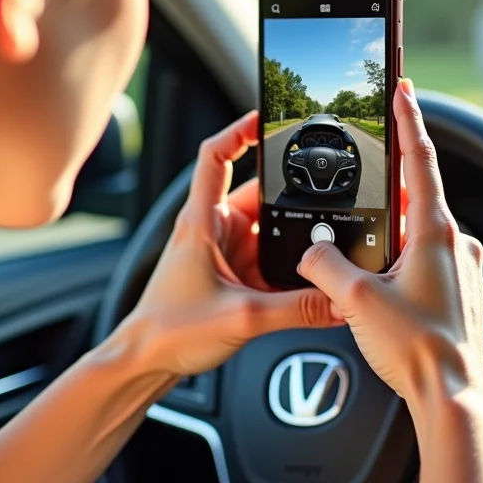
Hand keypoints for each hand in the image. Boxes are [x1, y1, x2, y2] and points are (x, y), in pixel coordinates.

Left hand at [119, 112, 338, 376]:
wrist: (144, 364)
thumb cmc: (167, 331)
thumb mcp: (242, 318)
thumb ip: (296, 309)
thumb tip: (338, 300)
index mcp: (202, 222)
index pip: (216, 156)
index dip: (240, 130)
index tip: (267, 117)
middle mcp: (212, 230)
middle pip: (258, 195)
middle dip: (291, 196)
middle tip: (325, 194)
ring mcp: (224, 253)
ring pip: (268, 230)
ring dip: (292, 236)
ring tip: (323, 242)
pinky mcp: (233, 277)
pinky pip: (269, 259)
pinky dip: (289, 264)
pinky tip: (309, 275)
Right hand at [298, 79, 482, 408]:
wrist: (450, 396)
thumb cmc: (417, 349)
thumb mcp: (356, 299)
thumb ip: (325, 264)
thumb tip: (312, 250)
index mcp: (435, 232)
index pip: (420, 159)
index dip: (408, 119)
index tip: (403, 89)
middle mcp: (456, 244)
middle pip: (418, 196)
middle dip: (389, 185)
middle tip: (366, 176)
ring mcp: (462, 269)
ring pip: (421, 233)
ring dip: (394, 231)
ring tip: (365, 251)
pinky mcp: (460, 293)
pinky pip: (427, 262)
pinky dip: (403, 260)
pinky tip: (383, 285)